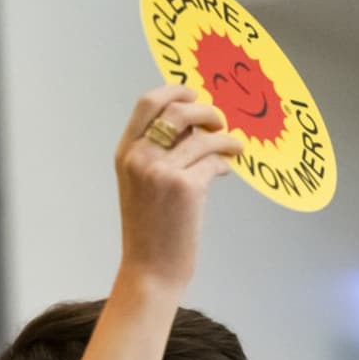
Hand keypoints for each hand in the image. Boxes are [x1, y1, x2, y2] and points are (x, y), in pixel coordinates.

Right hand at [115, 85, 242, 290]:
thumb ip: (157, 153)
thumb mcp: (141, 185)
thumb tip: (194, 124)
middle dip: (205, 110)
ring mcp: (162, 172)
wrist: (150, 269)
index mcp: (125, 153)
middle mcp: (140, 158)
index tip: (194, 94)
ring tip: (233, 145)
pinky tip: (226, 169)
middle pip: (178, 110)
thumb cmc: (149, 230)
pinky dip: (226, 161)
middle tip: (218, 121)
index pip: (147, 103)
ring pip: (203, 137)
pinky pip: (215, 161)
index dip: (175, 90)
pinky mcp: (187, 187)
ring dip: (225, 137)